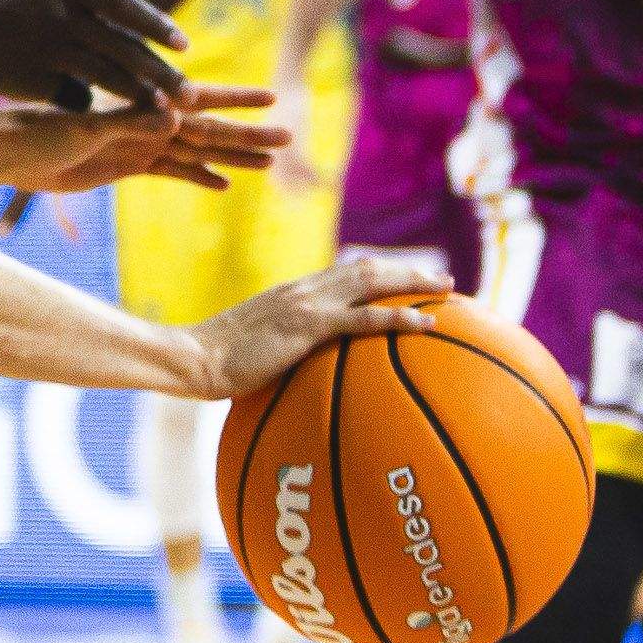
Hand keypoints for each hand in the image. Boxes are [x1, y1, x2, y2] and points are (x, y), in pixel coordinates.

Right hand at [0, 0, 191, 111]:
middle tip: (192, 95)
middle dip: (161, 74)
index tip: (186, 47)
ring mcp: (45, 47)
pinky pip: (71, 97)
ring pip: (104, 76)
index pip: (126, 6)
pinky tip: (105, 118)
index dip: (158, 28)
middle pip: (123, 47)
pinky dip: (91, 107)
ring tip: (163, 114)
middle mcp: (61, 13)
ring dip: (137, 96)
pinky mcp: (29, 78)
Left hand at [0, 87, 294, 196]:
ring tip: (270, 165)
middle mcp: (144, 126)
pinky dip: (197, 177)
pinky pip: (170, 171)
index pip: (198, 102)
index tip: (272, 100)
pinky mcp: (125, 165)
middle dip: (248, 135)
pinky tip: (223, 184)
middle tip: (290, 139)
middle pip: (208, 130)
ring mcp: (138, 146)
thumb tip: (174, 117)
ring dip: (231, 157)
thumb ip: (127, 121)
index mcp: (137, 110)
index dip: (235, 103)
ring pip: (196, 152)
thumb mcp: (82, 127)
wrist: (4, 151)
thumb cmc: (34, 131)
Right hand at [189, 250, 449, 400]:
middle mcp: (304, 290)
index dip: (379, 273)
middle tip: (444, 279)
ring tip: (448, 290)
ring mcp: (307, 304)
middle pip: (367, 268)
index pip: (344, 273)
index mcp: (292, 294)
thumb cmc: (214, 366)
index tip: (407, 278)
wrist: (194, 361)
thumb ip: (277, 353)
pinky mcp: (309, 326)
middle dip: (408, 270)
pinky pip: (365, 318)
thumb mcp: (252, 353)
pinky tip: (426, 322)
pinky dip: (400, 316)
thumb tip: (292, 374)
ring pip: (373, 281)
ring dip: (414, 281)